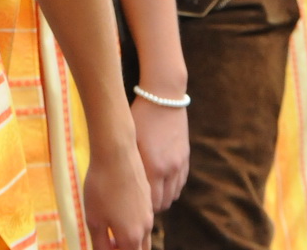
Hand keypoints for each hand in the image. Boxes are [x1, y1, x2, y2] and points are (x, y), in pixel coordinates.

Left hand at [84, 136, 153, 248]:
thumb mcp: (94, 220)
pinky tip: (116, 210)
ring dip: (129, 239)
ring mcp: (149, 211)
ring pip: (143, 235)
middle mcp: (145, 227)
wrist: (116, 153)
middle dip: (125, 249)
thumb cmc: (101, 188)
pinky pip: (143, 218)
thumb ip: (100, 244)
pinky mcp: (147, 196)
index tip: (103, 245)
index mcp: (132, 237)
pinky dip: (132, 224)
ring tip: (110, 230)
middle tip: (108, 242)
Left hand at [130, 97, 189, 212]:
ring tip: (148, 195)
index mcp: (154, 167)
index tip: (129, 207)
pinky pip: (180, 183)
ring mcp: (179, 163)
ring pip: (173, 195)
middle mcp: (170, 169)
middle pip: (163, 203)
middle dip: (151, 208)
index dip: (141, 209)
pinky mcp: (185, 157)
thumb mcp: (130, 141)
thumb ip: (130, 166)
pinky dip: (171, 188)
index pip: (151, 204)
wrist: (163, 97)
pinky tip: (160, 183)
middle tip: (137, 204)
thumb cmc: (140, 118)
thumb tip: (121, 187)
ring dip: (162, 198)